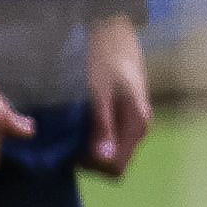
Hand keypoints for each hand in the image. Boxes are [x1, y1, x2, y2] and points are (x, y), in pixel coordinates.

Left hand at [80, 15, 154, 177]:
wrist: (115, 36)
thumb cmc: (106, 61)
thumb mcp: (100, 93)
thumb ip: (103, 126)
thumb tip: (104, 159)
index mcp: (136, 126)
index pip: (115, 169)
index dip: (92, 166)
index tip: (71, 150)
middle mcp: (139, 130)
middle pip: (113, 164)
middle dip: (89, 158)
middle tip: (67, 139)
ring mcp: (133, 124)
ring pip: (111, 153)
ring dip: (89, 148)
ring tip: (71, 129)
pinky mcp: (126, 118)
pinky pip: (110, 140)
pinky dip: (93, 138)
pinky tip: (80, 123)